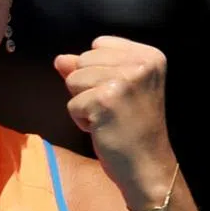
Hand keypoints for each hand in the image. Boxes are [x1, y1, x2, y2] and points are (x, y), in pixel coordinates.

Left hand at [54, 36, 177, 208]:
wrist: (147, 166)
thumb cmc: (132, 129)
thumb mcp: (117, 89)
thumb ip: (89, 69)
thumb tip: (60, 58)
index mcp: (149, 56)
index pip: (98, 44)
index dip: (99, 71)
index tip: (121, 94)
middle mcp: (140, 64)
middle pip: (83, 60)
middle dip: (89, 87)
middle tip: (115, 109)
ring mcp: (123, 80)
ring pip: (73, 80)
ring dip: (84, 103)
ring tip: (109, 118)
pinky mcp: (105, 100)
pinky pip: (71, 103)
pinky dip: (81, 120)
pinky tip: (103, 129)